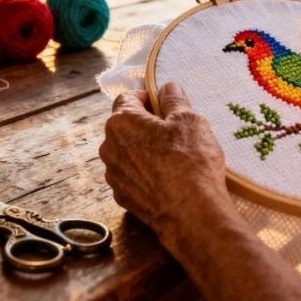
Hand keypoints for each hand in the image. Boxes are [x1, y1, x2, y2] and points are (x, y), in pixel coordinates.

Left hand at [99, 82, 228, 238]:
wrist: (191, 212)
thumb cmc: (189, 161)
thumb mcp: (189, 120)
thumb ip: (175, 100)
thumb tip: (169, 88)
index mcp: (121, 122)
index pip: (127, 97)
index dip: (147, 97)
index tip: (164, 104)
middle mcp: (109, 148)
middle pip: (125, 126)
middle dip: (146, 124)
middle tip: (174, 130)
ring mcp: (114, 175)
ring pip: (128, 152)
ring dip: (145, 150)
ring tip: (174, 157)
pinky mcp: (123, 198)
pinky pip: (133, 176)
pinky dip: (146, 173)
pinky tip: (168, 178)